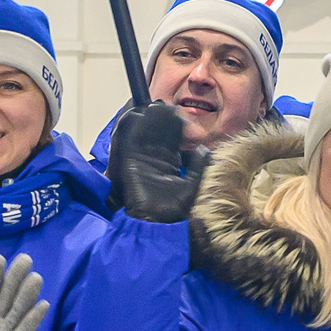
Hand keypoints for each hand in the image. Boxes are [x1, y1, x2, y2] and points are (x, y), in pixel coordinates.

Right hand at [108, 103, 202, 222]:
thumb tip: (204, 150)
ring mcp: (138, 161)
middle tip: (168, 107)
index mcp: (165, 165)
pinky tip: (140, 115)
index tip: (182, 117)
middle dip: (161, 118)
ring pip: (141, 132)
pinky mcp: (127, 163)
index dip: (174, 126)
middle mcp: (151, 161)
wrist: (158, 224)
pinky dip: (132, 127)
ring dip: (147, 119)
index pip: (168, 139)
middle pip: (155, 132)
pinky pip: (127, 140)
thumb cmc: (174, 211)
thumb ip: (198, 166)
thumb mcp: (193, 184)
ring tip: (156, 107)